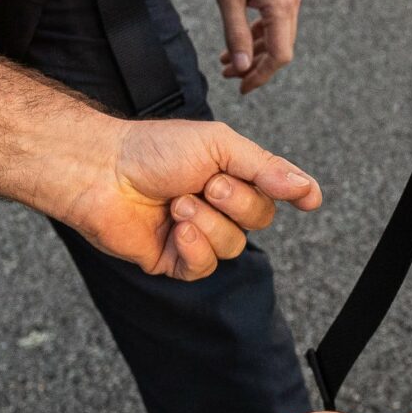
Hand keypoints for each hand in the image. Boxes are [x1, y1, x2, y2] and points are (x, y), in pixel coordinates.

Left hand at [55, 116, 322, 280]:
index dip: (294, 192)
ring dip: (208, 223)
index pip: (275, 188)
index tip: (309, 200)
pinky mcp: (174, 259)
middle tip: (207, 184)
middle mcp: (217, 204)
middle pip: (259, 219)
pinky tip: (177, 229)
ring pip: (233, 246)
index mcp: (230, 172)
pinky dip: (195, 247)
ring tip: (178, 203)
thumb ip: (264, 168)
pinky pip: (204, 267)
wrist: (102, 172)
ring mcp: (196, 233)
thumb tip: (307, 188)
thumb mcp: (218, 145)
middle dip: (237, 202)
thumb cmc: (154, 149)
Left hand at [207, 0, 300, 93]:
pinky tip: (236, 40)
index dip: (261, 76)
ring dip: (253, 51)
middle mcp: (291, 3)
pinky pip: (272, 20)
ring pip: (276, 36)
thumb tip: (243, 68)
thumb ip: (236, 34)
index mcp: (281, 7)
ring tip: (226, 61)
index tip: (240, 88)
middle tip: (228, 76)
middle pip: (280, 48)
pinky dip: (256, 34)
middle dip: (255, 66)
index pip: (279, 56)